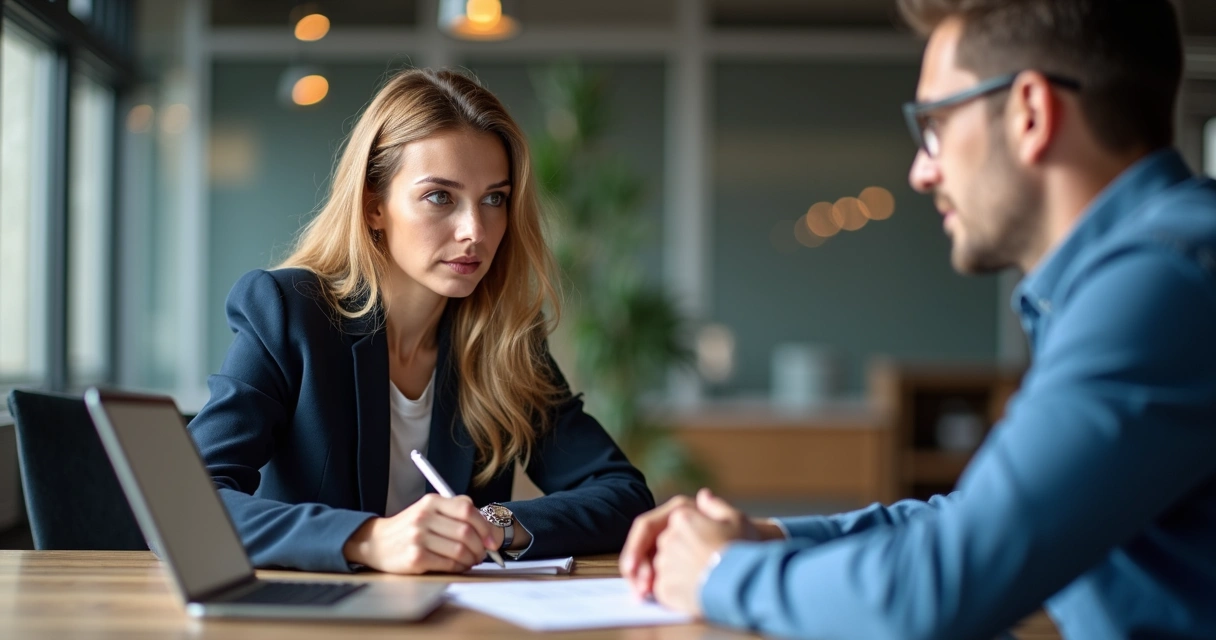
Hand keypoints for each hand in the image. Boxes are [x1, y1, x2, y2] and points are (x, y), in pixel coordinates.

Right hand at [342, 494, 497, 573]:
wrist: (375, 542)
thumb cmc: (409, 528)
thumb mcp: (428, 510)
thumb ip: (455, 512)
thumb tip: (488, 530)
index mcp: (431, 502)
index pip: (467, 509)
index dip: (485, 526)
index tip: (491, 540)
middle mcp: (424, 517)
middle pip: (466, 532)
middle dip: (480, 547)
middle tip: (483, 554)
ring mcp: (418, 537)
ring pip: (460, 550)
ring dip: (471, 559)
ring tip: (471, 561)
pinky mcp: (415, 557)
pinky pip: (448, 563)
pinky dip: (459, 567)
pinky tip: (458, 566)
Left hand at [621, 489, 776, 598]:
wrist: (746, 583)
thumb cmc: (743, 550)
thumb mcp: (736, 519)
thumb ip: (715, 506)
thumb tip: (703, 496)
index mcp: (682, 517)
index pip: (678, 524)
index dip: (690, 535)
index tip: (703, 546)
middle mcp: (668, 538)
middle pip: (668, 545)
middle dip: (682, 554)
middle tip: (706, 565)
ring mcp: (664, 563)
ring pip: (663, 566)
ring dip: (677, 572)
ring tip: (703, 579)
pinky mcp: (664, 588)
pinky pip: (662, 588)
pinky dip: (674, 591)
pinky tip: (694, 592)